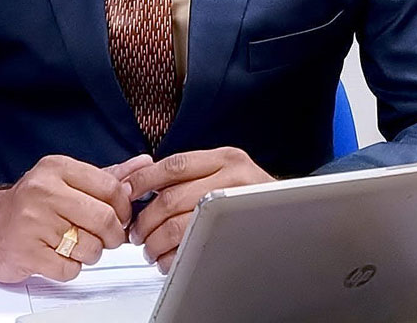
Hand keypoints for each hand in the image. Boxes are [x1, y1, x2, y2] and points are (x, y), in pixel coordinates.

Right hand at [0, 153, 152, 281]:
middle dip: (112, 235)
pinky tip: (59, 256)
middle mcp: (43, 191)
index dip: (124, 208)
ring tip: (76, 245)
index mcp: (57, 168)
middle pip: (104, 219)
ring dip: (90, 253)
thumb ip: (108, 175)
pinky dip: (71, 268)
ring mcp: (32, 222)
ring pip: (89, 247)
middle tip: (106, 238)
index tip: (121, 216)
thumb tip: (143, 165)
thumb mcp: (67, 180)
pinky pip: (69, 269)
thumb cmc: (31, 203)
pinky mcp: (25, 252)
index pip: (112, 188)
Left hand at [125, 147, 274, 271]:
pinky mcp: (238, 234)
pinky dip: (173, 258)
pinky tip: (170, 259)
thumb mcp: (227, 172)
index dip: (143, 180)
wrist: (290, 216)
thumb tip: (141, 182)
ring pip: (179, 226)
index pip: (174, 165)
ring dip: (156, 242)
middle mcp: (234, 176)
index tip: (126, 194)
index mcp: (225, 158)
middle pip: (171, 198)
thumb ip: (192, 173)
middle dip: (145, 220)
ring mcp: (237, 205)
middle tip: (137, 233)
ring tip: (152, 249)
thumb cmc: (252, 197)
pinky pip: (194, 247)